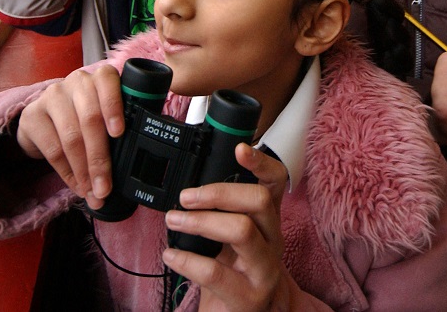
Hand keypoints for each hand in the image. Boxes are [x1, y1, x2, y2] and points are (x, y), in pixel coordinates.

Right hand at [15, 65, 124, 207]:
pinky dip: (67, 172)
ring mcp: (52, 96)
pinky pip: (52, 149)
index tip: (118, 133)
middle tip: (105, 187)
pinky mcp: (32, 115)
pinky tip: (76, 185)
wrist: (45, 119)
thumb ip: (117, 130)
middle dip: (99, 159)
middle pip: (90, 119)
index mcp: (100, 78)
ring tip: (92, 191)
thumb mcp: (103, 117)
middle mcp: (76, 82)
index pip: (107, 82)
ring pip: (71, 137)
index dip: (113, 107)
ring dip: (83, 171)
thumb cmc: (84, 119)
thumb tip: (130, 167)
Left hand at [161, 144, 306, 310]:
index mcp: (266, 221)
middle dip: (218, 193)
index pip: (274, 183)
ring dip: (201, 222)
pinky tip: (172, 256)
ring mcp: (264, 270)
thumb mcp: (229, 238)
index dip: (261, 163)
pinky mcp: (249, 297)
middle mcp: (272, 241)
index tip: (240, 149)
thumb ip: (218, 213)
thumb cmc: (232, 274)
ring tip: (174, 221)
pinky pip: (217, 272)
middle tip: (186, 197)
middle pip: (258, 201)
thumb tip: (187, 189)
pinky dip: (188, 261)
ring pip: (242, 230)